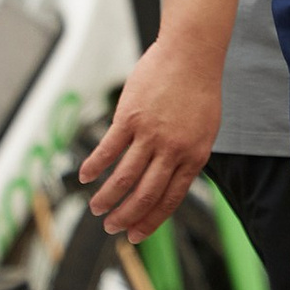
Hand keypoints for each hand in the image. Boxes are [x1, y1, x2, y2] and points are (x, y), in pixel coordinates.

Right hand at [81, 34, 223, 240]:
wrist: (192, 53)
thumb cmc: (199, 90)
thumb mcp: (205, 130)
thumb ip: (188, 157)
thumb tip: (171, 181)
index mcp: (194, 157)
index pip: (169, 199)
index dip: (150, 221)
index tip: (135, 236)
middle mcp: (173, 150)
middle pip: (145, 195)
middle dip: (126, 216)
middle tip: (111, 227)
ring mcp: (150, 134)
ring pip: (124, 177)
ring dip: (107, 197)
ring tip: (96, 208)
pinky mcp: (130, 118)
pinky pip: (108, 149)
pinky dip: (94, 166)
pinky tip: (85, 176)